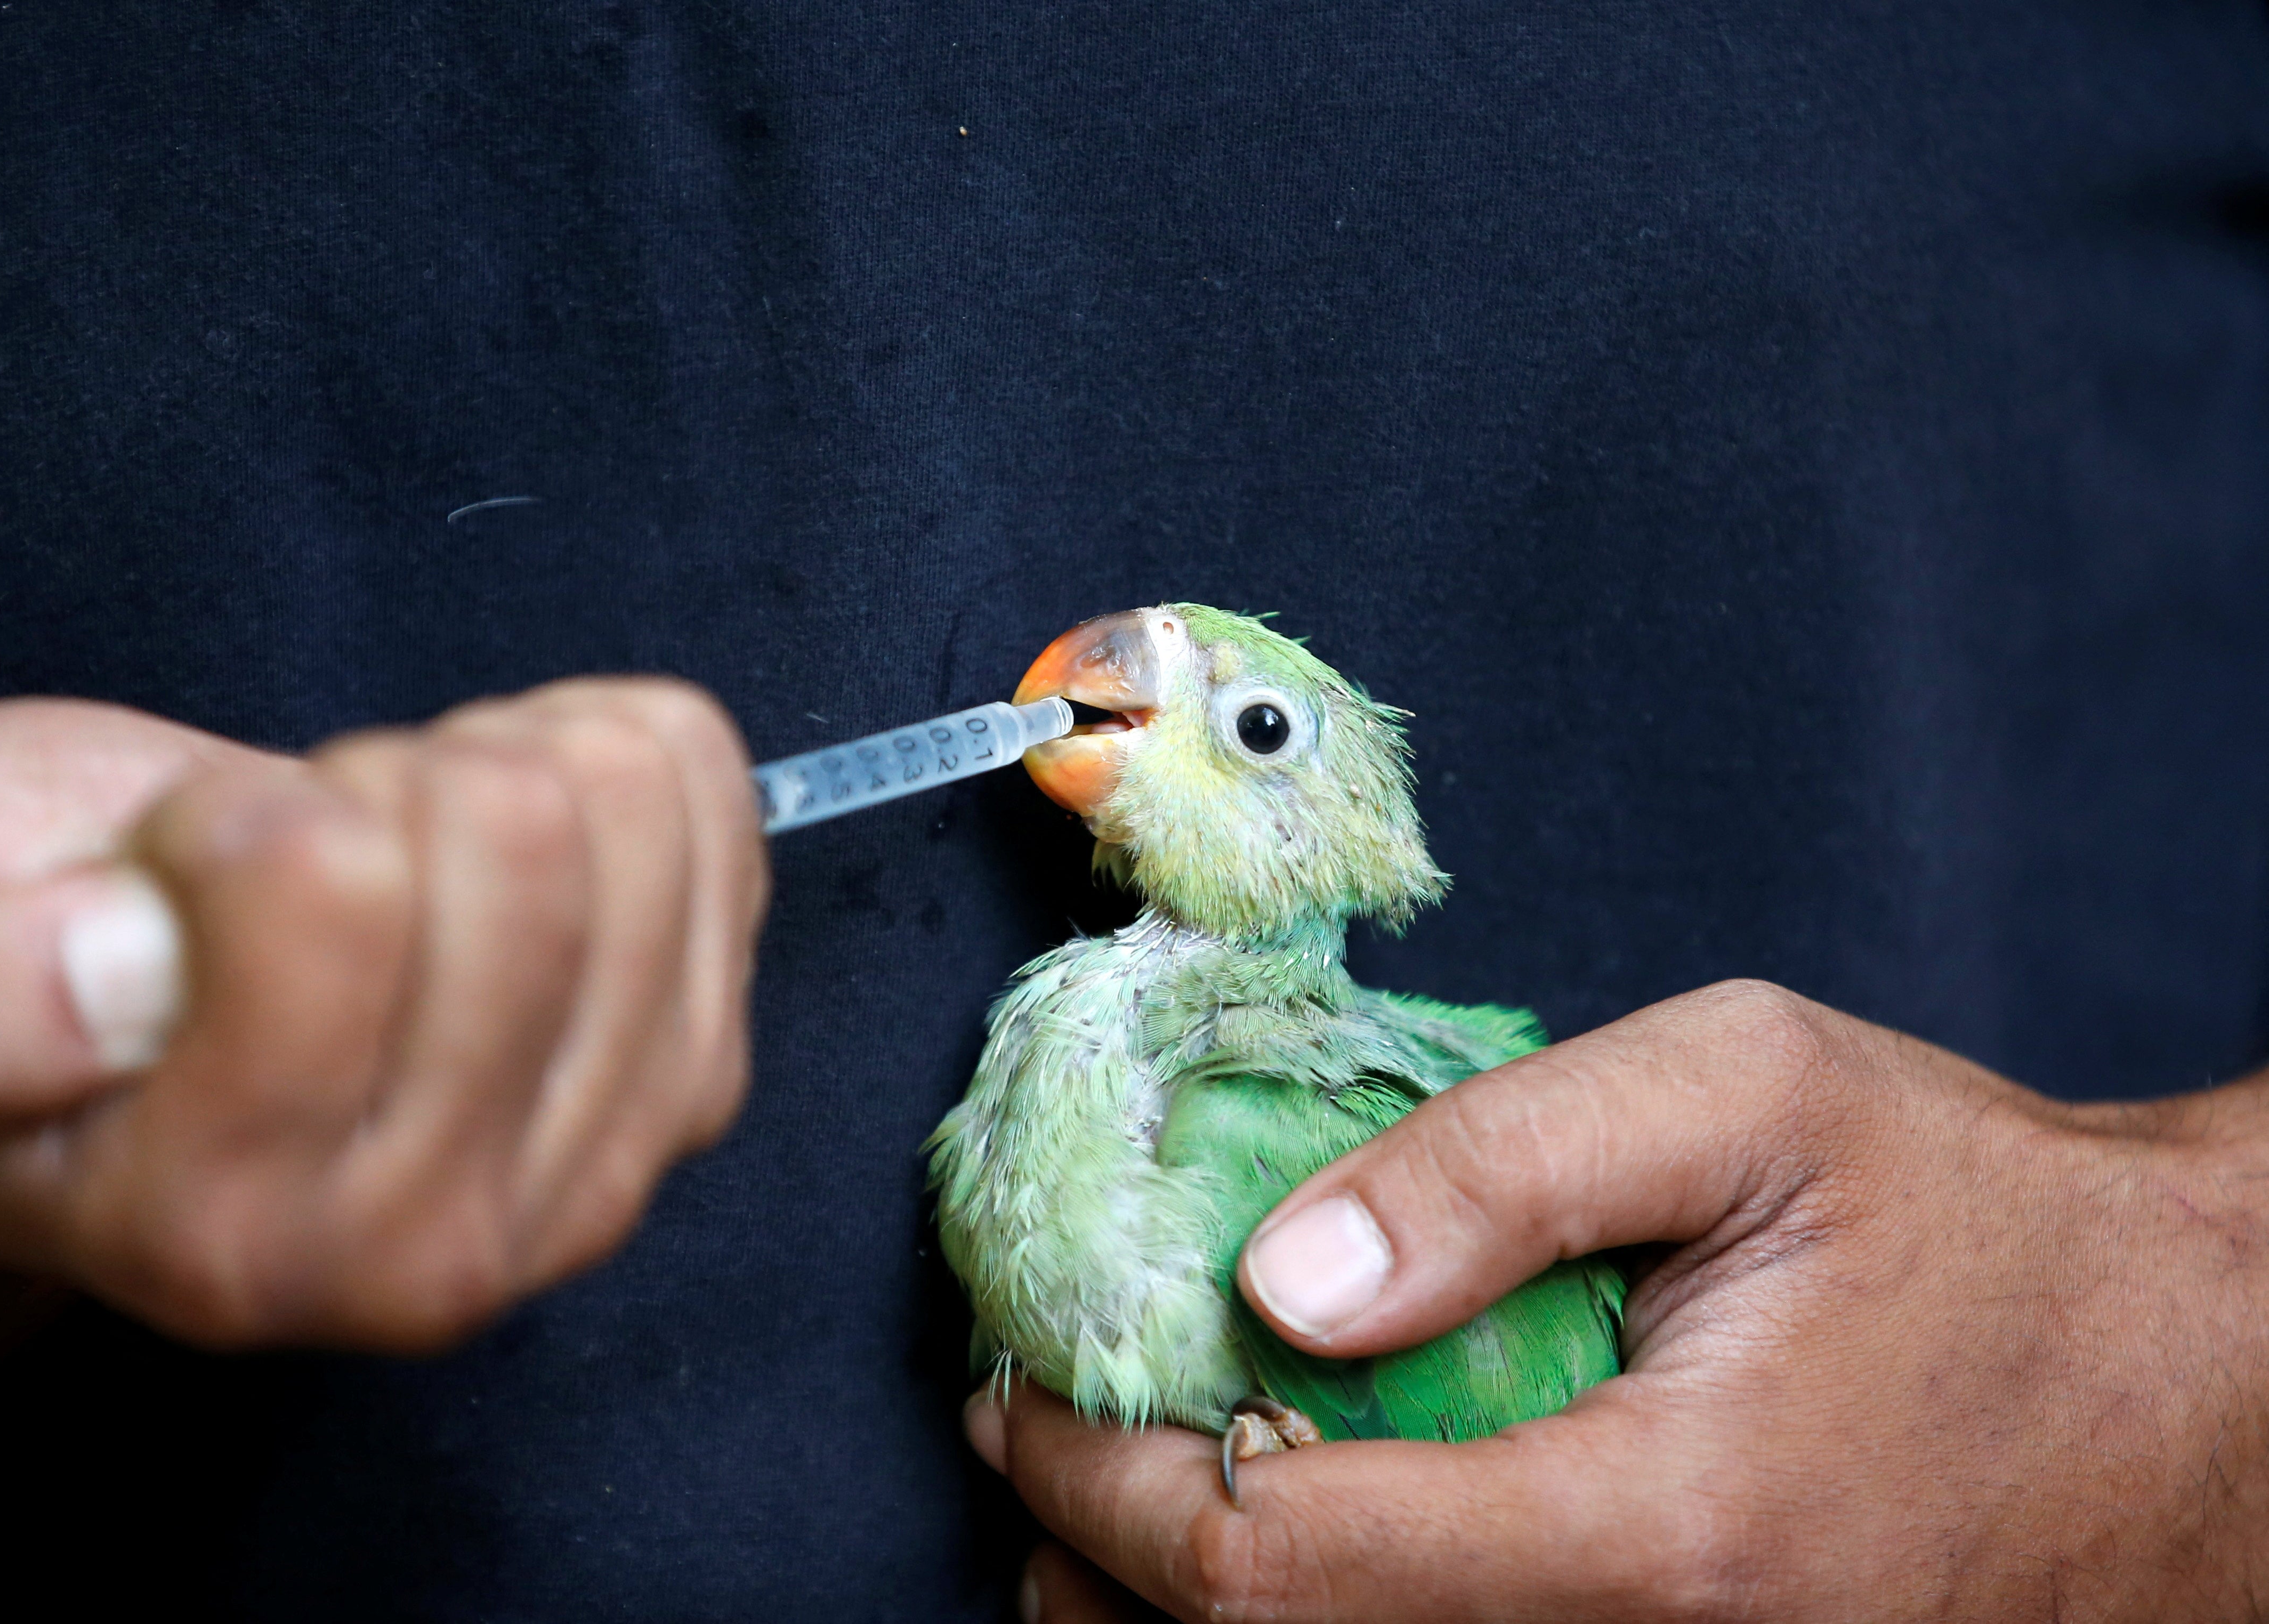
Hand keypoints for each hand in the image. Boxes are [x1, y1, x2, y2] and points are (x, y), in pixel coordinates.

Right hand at [0, 681, 765, 1350]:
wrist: (155, 1030)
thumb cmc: (6, 972)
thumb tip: (98, 979)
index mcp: (218, 1235)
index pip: (332, 885)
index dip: (233, 818)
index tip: (182, 879)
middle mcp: (432, 1248)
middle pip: (513, 836)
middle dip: (370, 790)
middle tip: (298, 866)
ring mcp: (600, 1167)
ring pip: (625, 806)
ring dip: (485, 769)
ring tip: (390, 854)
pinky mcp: (694, 1072)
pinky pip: (707, 794)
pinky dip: (593, 750)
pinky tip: (496, 832)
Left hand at [968, 980, 2268, 1621]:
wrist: (2180, 1381)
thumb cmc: (1970, 1222)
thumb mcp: (1742, 1094)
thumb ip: (1497, 1164)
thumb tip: (1281, 1269)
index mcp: (1661, 1533)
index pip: (1275, 1570)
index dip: (1097, 1482)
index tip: (1018, 1391)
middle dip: (1104, 1582)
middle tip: (1041, 1444)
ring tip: (1119, 1504)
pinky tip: (1300, 1549)